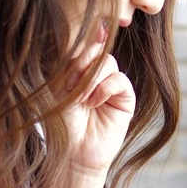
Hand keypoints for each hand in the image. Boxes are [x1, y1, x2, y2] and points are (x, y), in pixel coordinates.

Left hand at [53, 38, 136, 187]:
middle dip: (83, 64)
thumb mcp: (61, 89)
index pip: (84, 47)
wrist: (72, 152)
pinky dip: (105, 88)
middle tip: (71, 85)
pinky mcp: (125, 99)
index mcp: (80, 71)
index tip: (72, 59)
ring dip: (92, 77)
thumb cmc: (63, 123)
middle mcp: (97, 76)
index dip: (80, 48)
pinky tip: (94, 102)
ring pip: (108, 62)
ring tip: (81, 98)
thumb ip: (73, 64)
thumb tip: (93, 35)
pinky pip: (119, 79)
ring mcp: (112, 86)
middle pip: (96, 51)